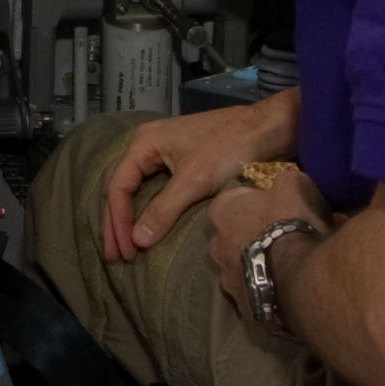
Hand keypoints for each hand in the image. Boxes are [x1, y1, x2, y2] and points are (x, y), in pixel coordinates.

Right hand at [98, 90, 299, 264]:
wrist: (268, 128)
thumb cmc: (229, 148)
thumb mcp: (194, 180)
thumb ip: (164, 210)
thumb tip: (138, 241)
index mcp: (144, 143)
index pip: (118, 188)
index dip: (118, 222)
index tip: (125, 252)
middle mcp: (148, 146)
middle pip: (123, 190)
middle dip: (118, 224)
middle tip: (116, 257)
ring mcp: (164, 154)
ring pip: (138, 191)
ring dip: (131, 220)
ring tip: (127, 248)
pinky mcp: (181, 163)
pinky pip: (155, 190)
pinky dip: (149, 212)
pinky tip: (148, 229)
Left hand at [202, 161, 333, 321]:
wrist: (299, 277)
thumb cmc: (291, 223)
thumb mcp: (294, 185)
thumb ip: (284, 181)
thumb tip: (285, 184)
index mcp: (221, 210)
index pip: (234, 200)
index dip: (256, 202)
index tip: (276, 206)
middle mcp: (214, 245)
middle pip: (232, 234)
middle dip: (252, 234)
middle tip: (281, 235)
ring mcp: (224, 278)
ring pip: (240, 265)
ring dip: (257, 263)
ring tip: (286, 265)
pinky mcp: (240, 306)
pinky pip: (253, 291)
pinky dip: (266, 287)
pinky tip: (286, 287)